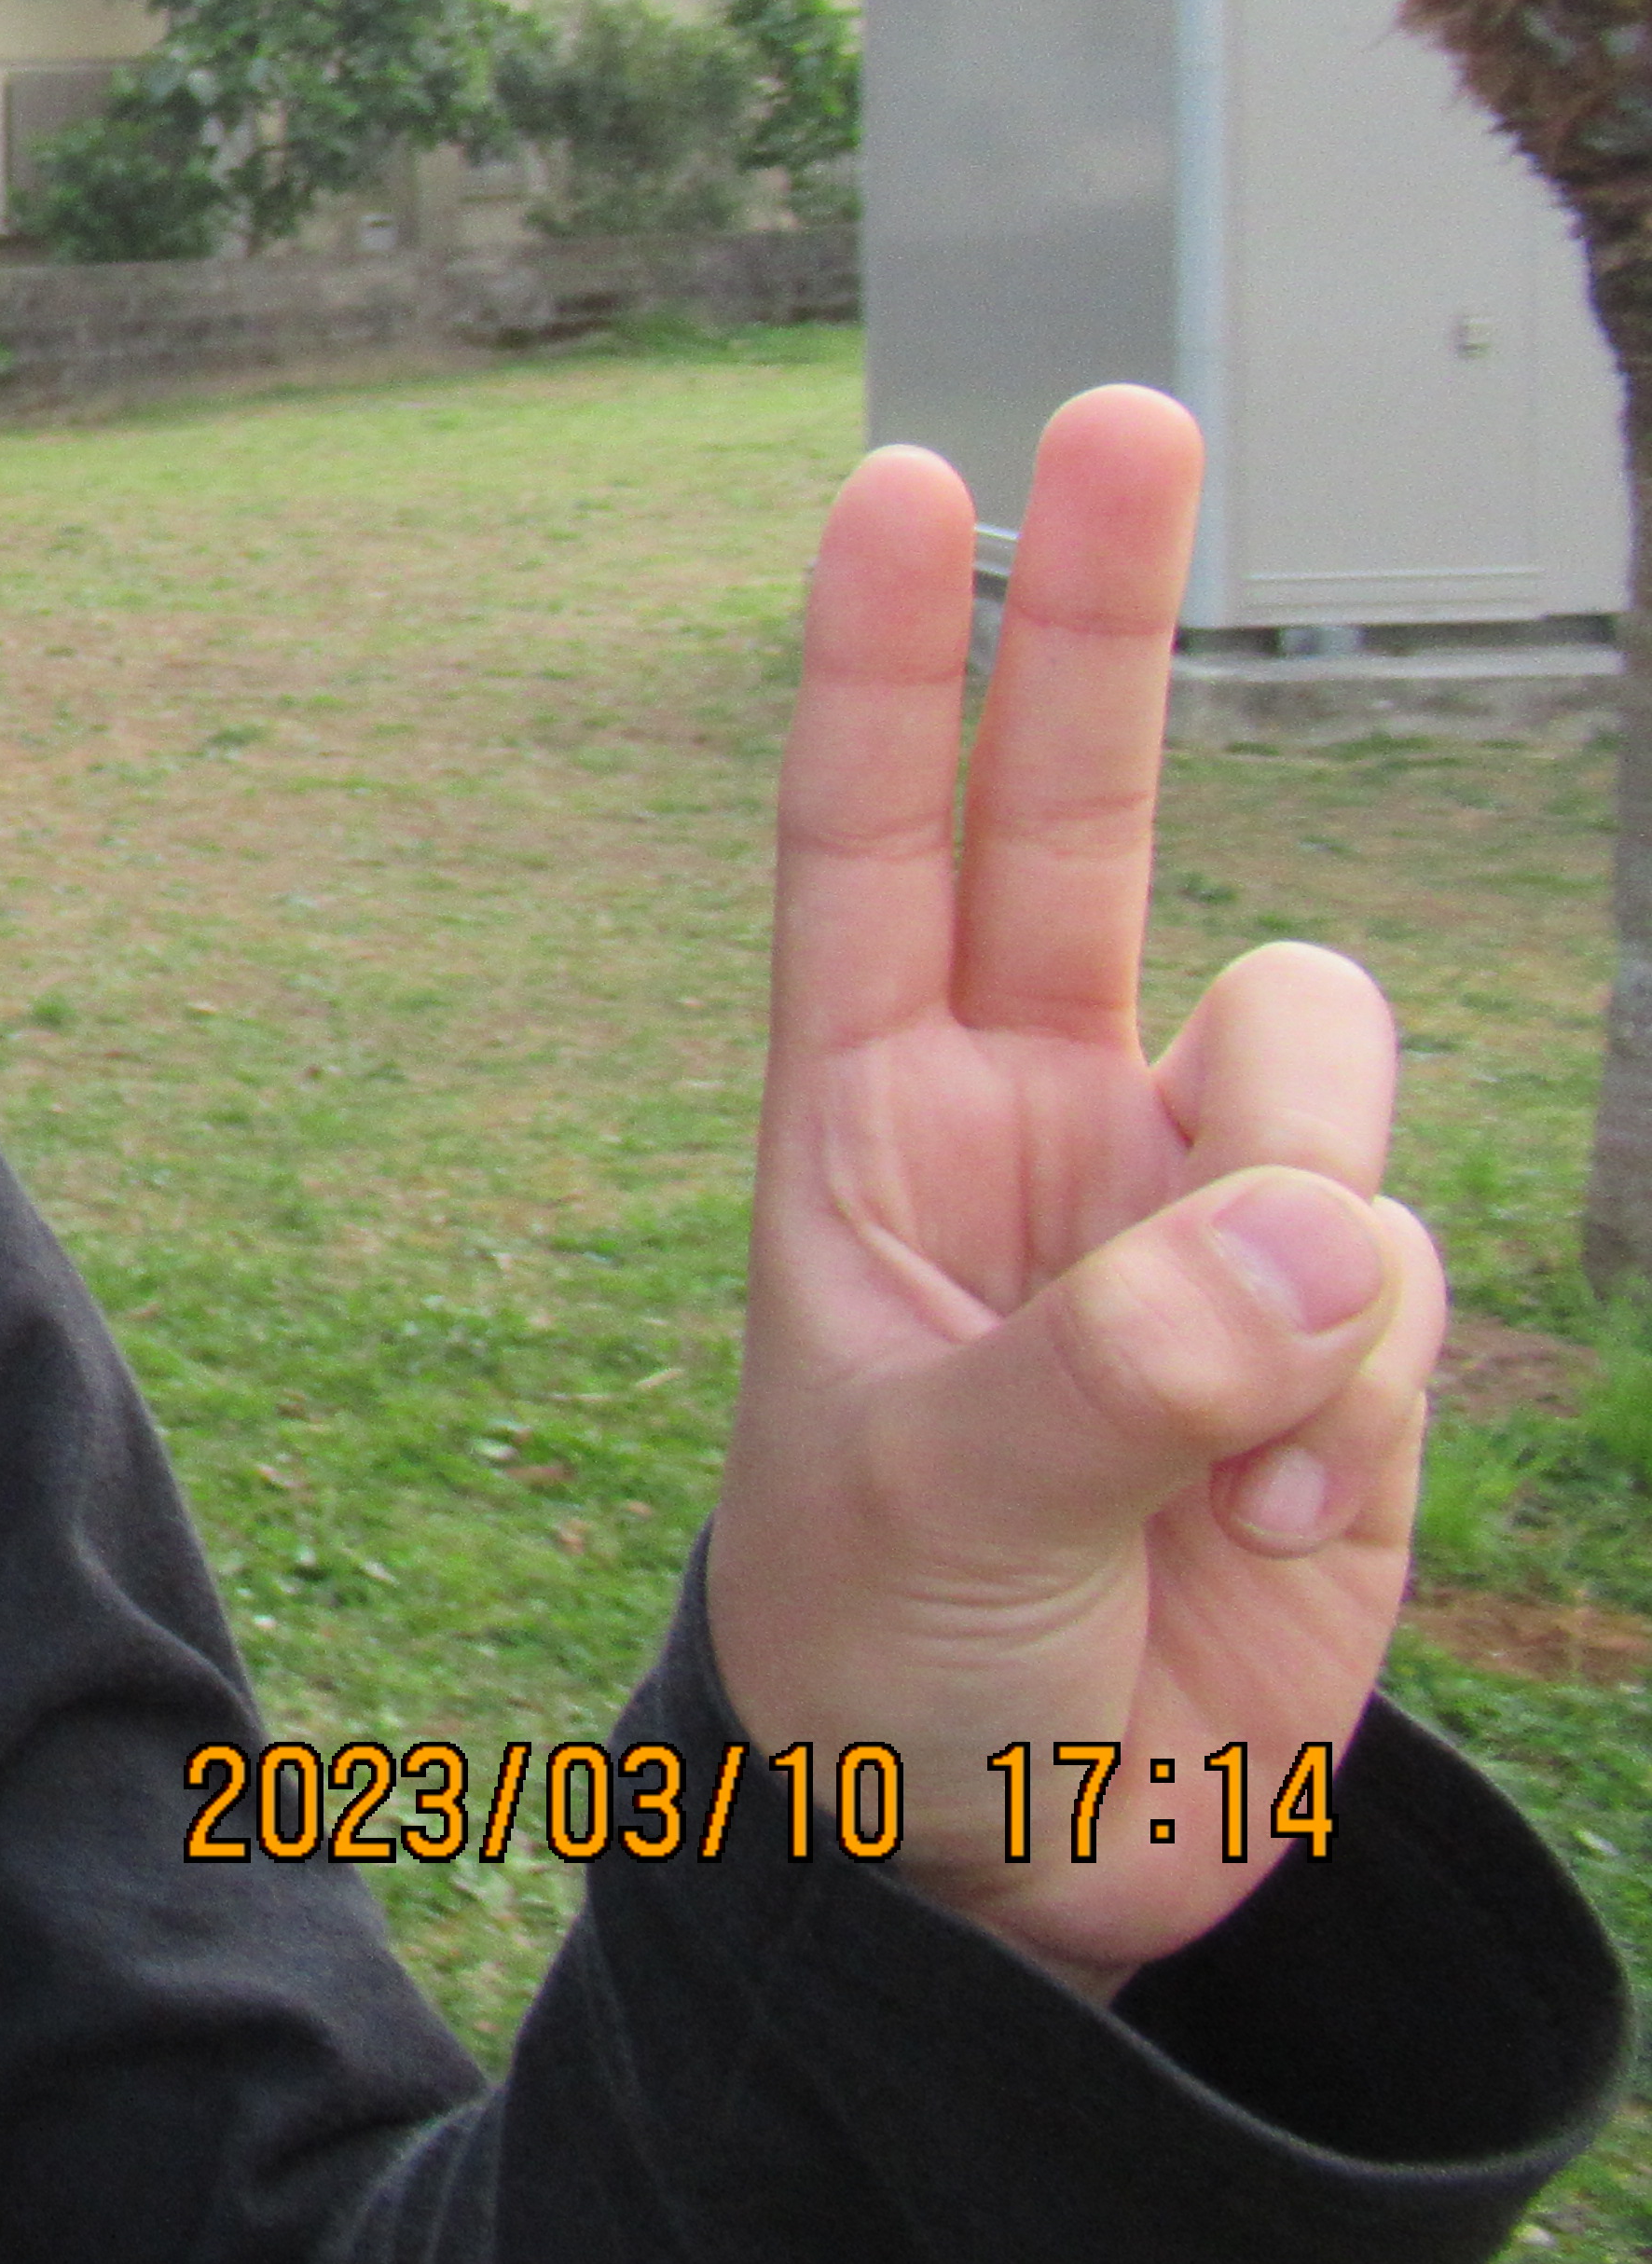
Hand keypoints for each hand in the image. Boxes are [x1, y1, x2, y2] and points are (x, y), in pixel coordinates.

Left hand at [705, 385, 1441, 1989]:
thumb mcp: (938, 1519)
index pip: (860, 848)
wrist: (1035, 1856)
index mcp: (866, 1125)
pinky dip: (1367, 1385)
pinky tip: (1280, 1506)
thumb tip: (1321, 1238)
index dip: (885, 670)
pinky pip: (1403, 1265)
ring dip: (1295, 1216)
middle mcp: (1037, 1118)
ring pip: (1314, 1059)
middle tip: (1127, 406)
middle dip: (1107, 614)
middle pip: (1081, 812)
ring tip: (1219, 1429)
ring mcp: (1200, 1205)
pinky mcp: (1343, 1325)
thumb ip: (1117, 1370)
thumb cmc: (897, 1669)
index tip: (897, 482)